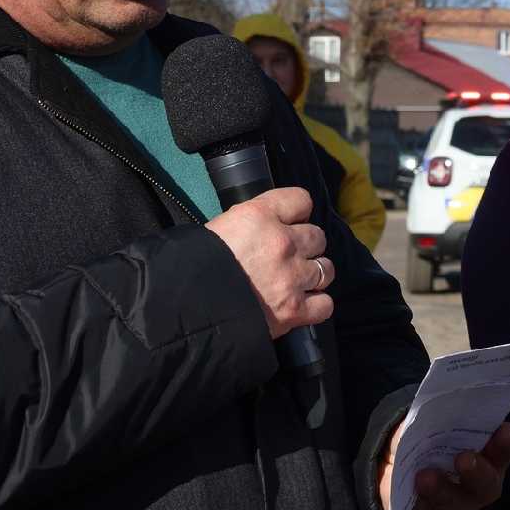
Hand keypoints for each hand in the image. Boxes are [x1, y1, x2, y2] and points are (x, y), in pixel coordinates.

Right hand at [205, 188, 333, 337]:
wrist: (183, 309)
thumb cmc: (191, 266)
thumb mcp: (217, 228)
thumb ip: (248, 224)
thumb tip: (262, 230)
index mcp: (260, 215)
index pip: (302, 199)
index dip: (297, 212)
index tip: (291, 221)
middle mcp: (282, 242)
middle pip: (318, 236)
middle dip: (306, 246)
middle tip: (289, 257)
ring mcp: (292, 277)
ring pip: (326, 268)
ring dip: (314, 274)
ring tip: (298, 281)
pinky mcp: (294, 310)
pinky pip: (325, 304)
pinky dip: (317, 305)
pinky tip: (303, 305)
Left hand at [377, 422, 509, 509]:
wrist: (417, 481)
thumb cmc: (441, 444)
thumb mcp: (446, 428)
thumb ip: (446, 419)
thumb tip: (437, 406)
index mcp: (491, 457)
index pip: (505, 449)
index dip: (506, 442)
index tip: (505, 430)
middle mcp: (480, 483)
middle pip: (485, 481)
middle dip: (476, 470)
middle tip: (464, 459)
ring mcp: (456, 503)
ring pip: (451, 499)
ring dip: (439, 488)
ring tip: (425, 477)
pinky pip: (424, 507)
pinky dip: (416, 496)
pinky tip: (411, 486)